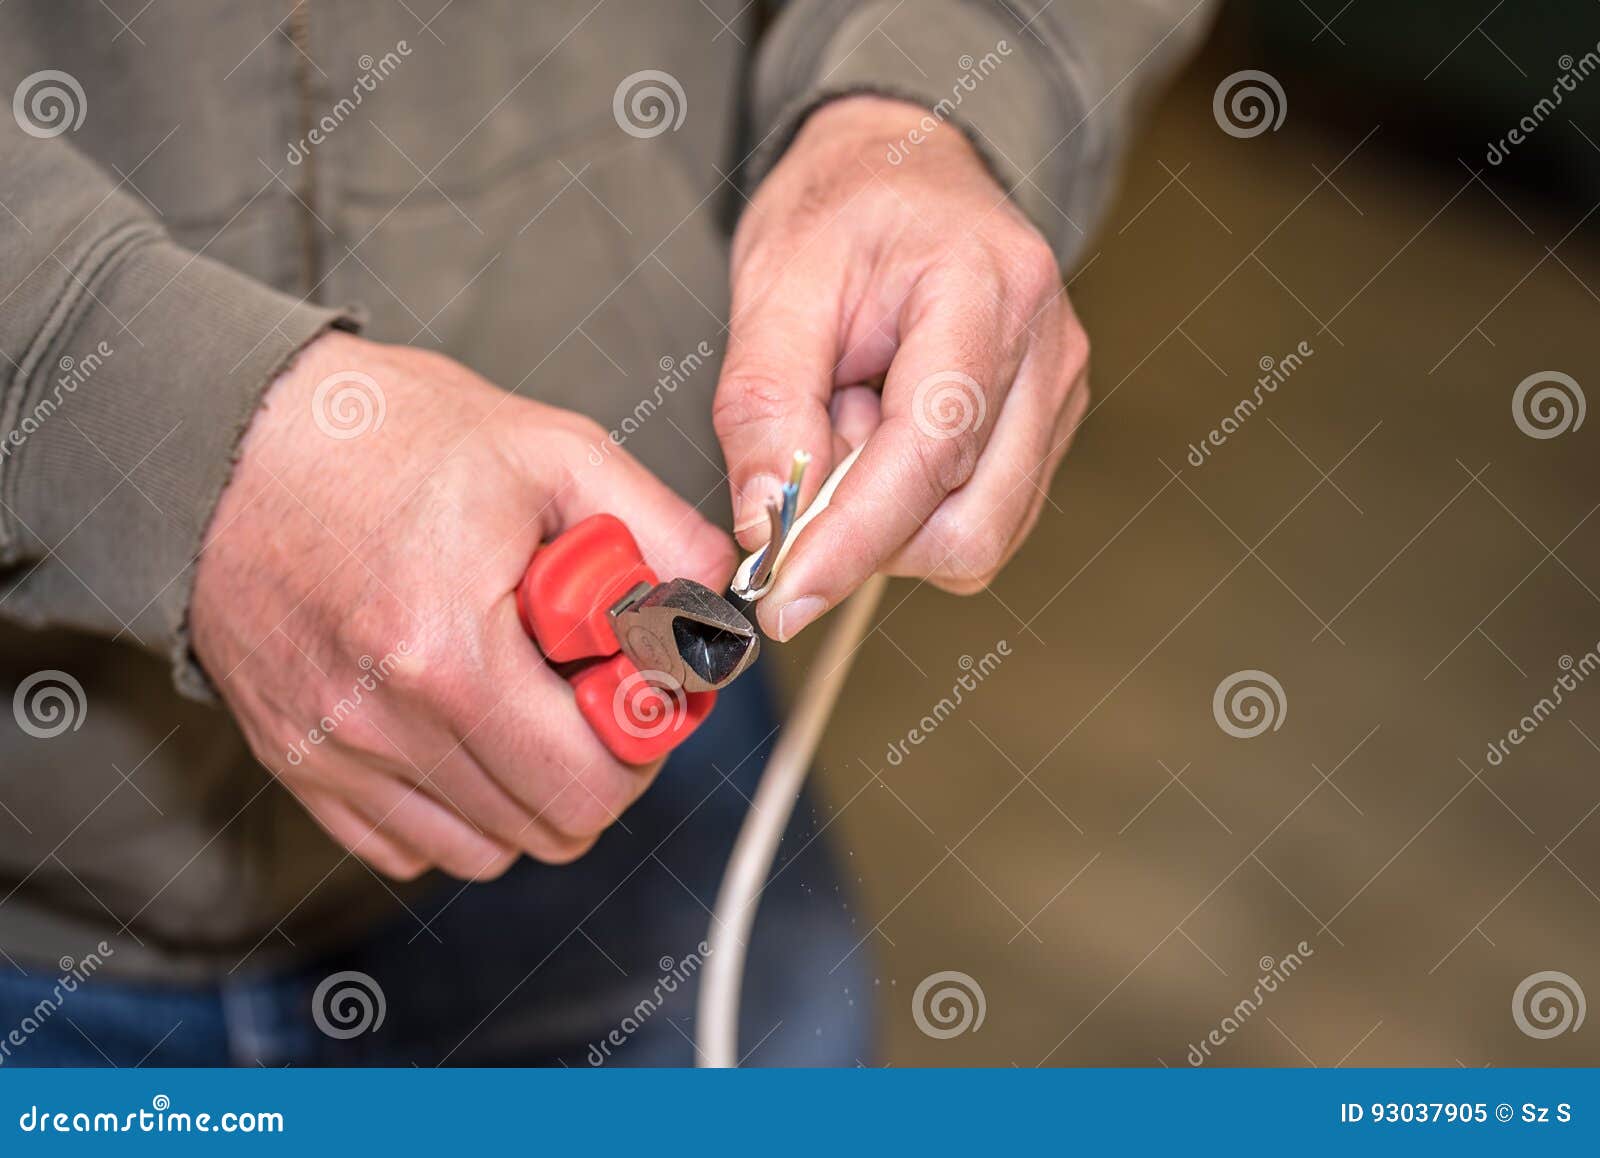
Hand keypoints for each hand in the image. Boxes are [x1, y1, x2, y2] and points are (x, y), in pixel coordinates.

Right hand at [192, 332, 734, 879]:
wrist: (230, 440)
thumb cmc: (391, 437)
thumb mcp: (553, 451)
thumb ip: (659, 530)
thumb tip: (723, 601)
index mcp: (451, 652)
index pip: (593, 781)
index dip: (645, 739)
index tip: (638, 682)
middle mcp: (383, 724)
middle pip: (552, 827)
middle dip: (598, 764)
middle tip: (590, 688)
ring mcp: (333, 756)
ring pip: (488, 849)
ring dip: (531, 788)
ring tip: (522, 697)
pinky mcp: (298, 767)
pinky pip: (412, 846)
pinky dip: (458, 805)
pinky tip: (461, 723)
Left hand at [714, 95, 1088, 639]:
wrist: (905, 169)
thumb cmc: (841, 211)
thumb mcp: (774, 281)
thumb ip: (764, 405)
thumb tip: (764, 525)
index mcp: (984, 288)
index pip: (931, 451)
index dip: (854, 539)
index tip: (785, 597)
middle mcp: (1045, 348)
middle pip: (969, 522)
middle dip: (870, 528)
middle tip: (816, 446)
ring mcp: (1058, 392)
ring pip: (979, 536)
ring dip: (891, 517)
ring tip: (855, 421)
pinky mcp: (1049, 427)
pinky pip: (983, 517)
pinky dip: (915, 507)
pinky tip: (887, 434)